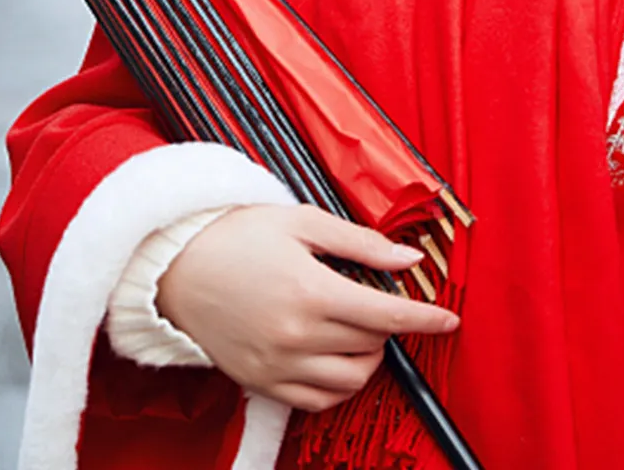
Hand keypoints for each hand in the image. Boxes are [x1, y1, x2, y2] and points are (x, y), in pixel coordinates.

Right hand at [154, 203, 458, 412]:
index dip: (425, 318)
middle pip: (372, 345)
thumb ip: (360, 242)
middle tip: (382, 304)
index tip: (447, 319)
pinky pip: (317, 401)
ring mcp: (278, 365)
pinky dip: (338, 385)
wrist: (176, 266)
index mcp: (311, 291)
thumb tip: (407, 257)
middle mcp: (297, 335)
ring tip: (359, 331)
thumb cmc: (235, 235)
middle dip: (390, 327)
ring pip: (350, 382)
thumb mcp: (301, 221)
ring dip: (368, 359)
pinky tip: (335, 358)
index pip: (387, 314)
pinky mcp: (262, 383)